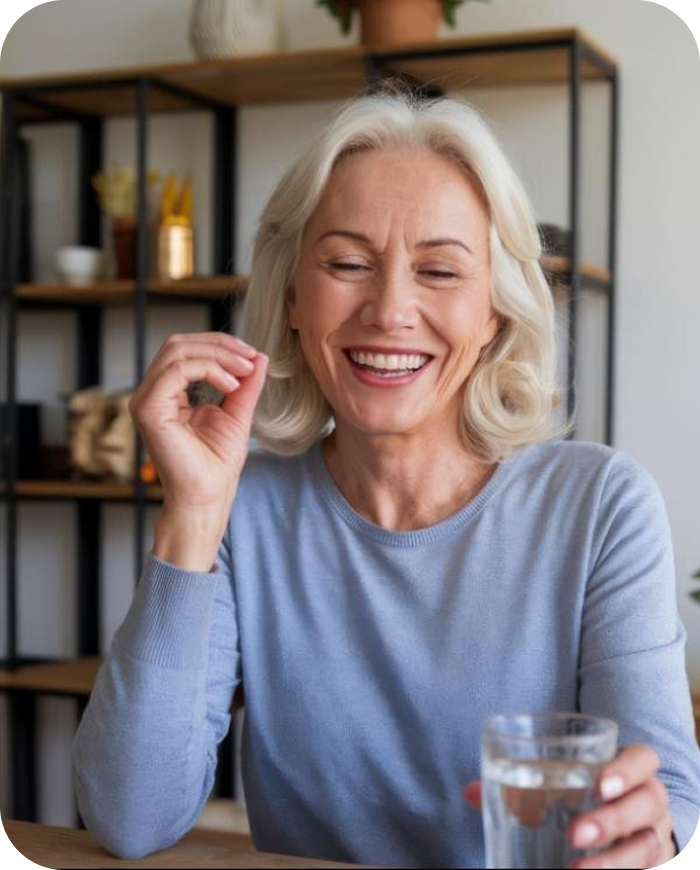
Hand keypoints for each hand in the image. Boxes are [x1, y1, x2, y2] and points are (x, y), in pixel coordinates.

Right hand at [129, 332, 268, 510]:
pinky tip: (231, 385)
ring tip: (244, 370)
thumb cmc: (217, 464)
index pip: (186, 350)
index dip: (220, 345)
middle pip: (178, 344)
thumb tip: (259, 355)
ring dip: (217, 355)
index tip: (252, 356)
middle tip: (250, 357)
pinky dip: (209, 369)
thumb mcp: (238, 413)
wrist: (208, 496)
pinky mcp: (148, 410)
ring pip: (177, 351)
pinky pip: (176, 371)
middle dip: (219, 344)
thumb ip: (246, 384)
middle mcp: (152, 394)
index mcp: (168, 393)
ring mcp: (146, 401)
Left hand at [463, 744, 676, 868]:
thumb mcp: (555, 788)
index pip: (643, 759)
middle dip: (614, 818)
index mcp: (628, 770)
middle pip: (649, 803)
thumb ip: (516, 787)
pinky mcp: (655, 867)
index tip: (598, 784)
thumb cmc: (581, 800)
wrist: (621, 833)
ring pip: (649, 846)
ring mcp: (656, 838)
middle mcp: (650, 802)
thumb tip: (471, 793)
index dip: (626, 769)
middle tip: (575, 833)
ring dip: (614, 861)